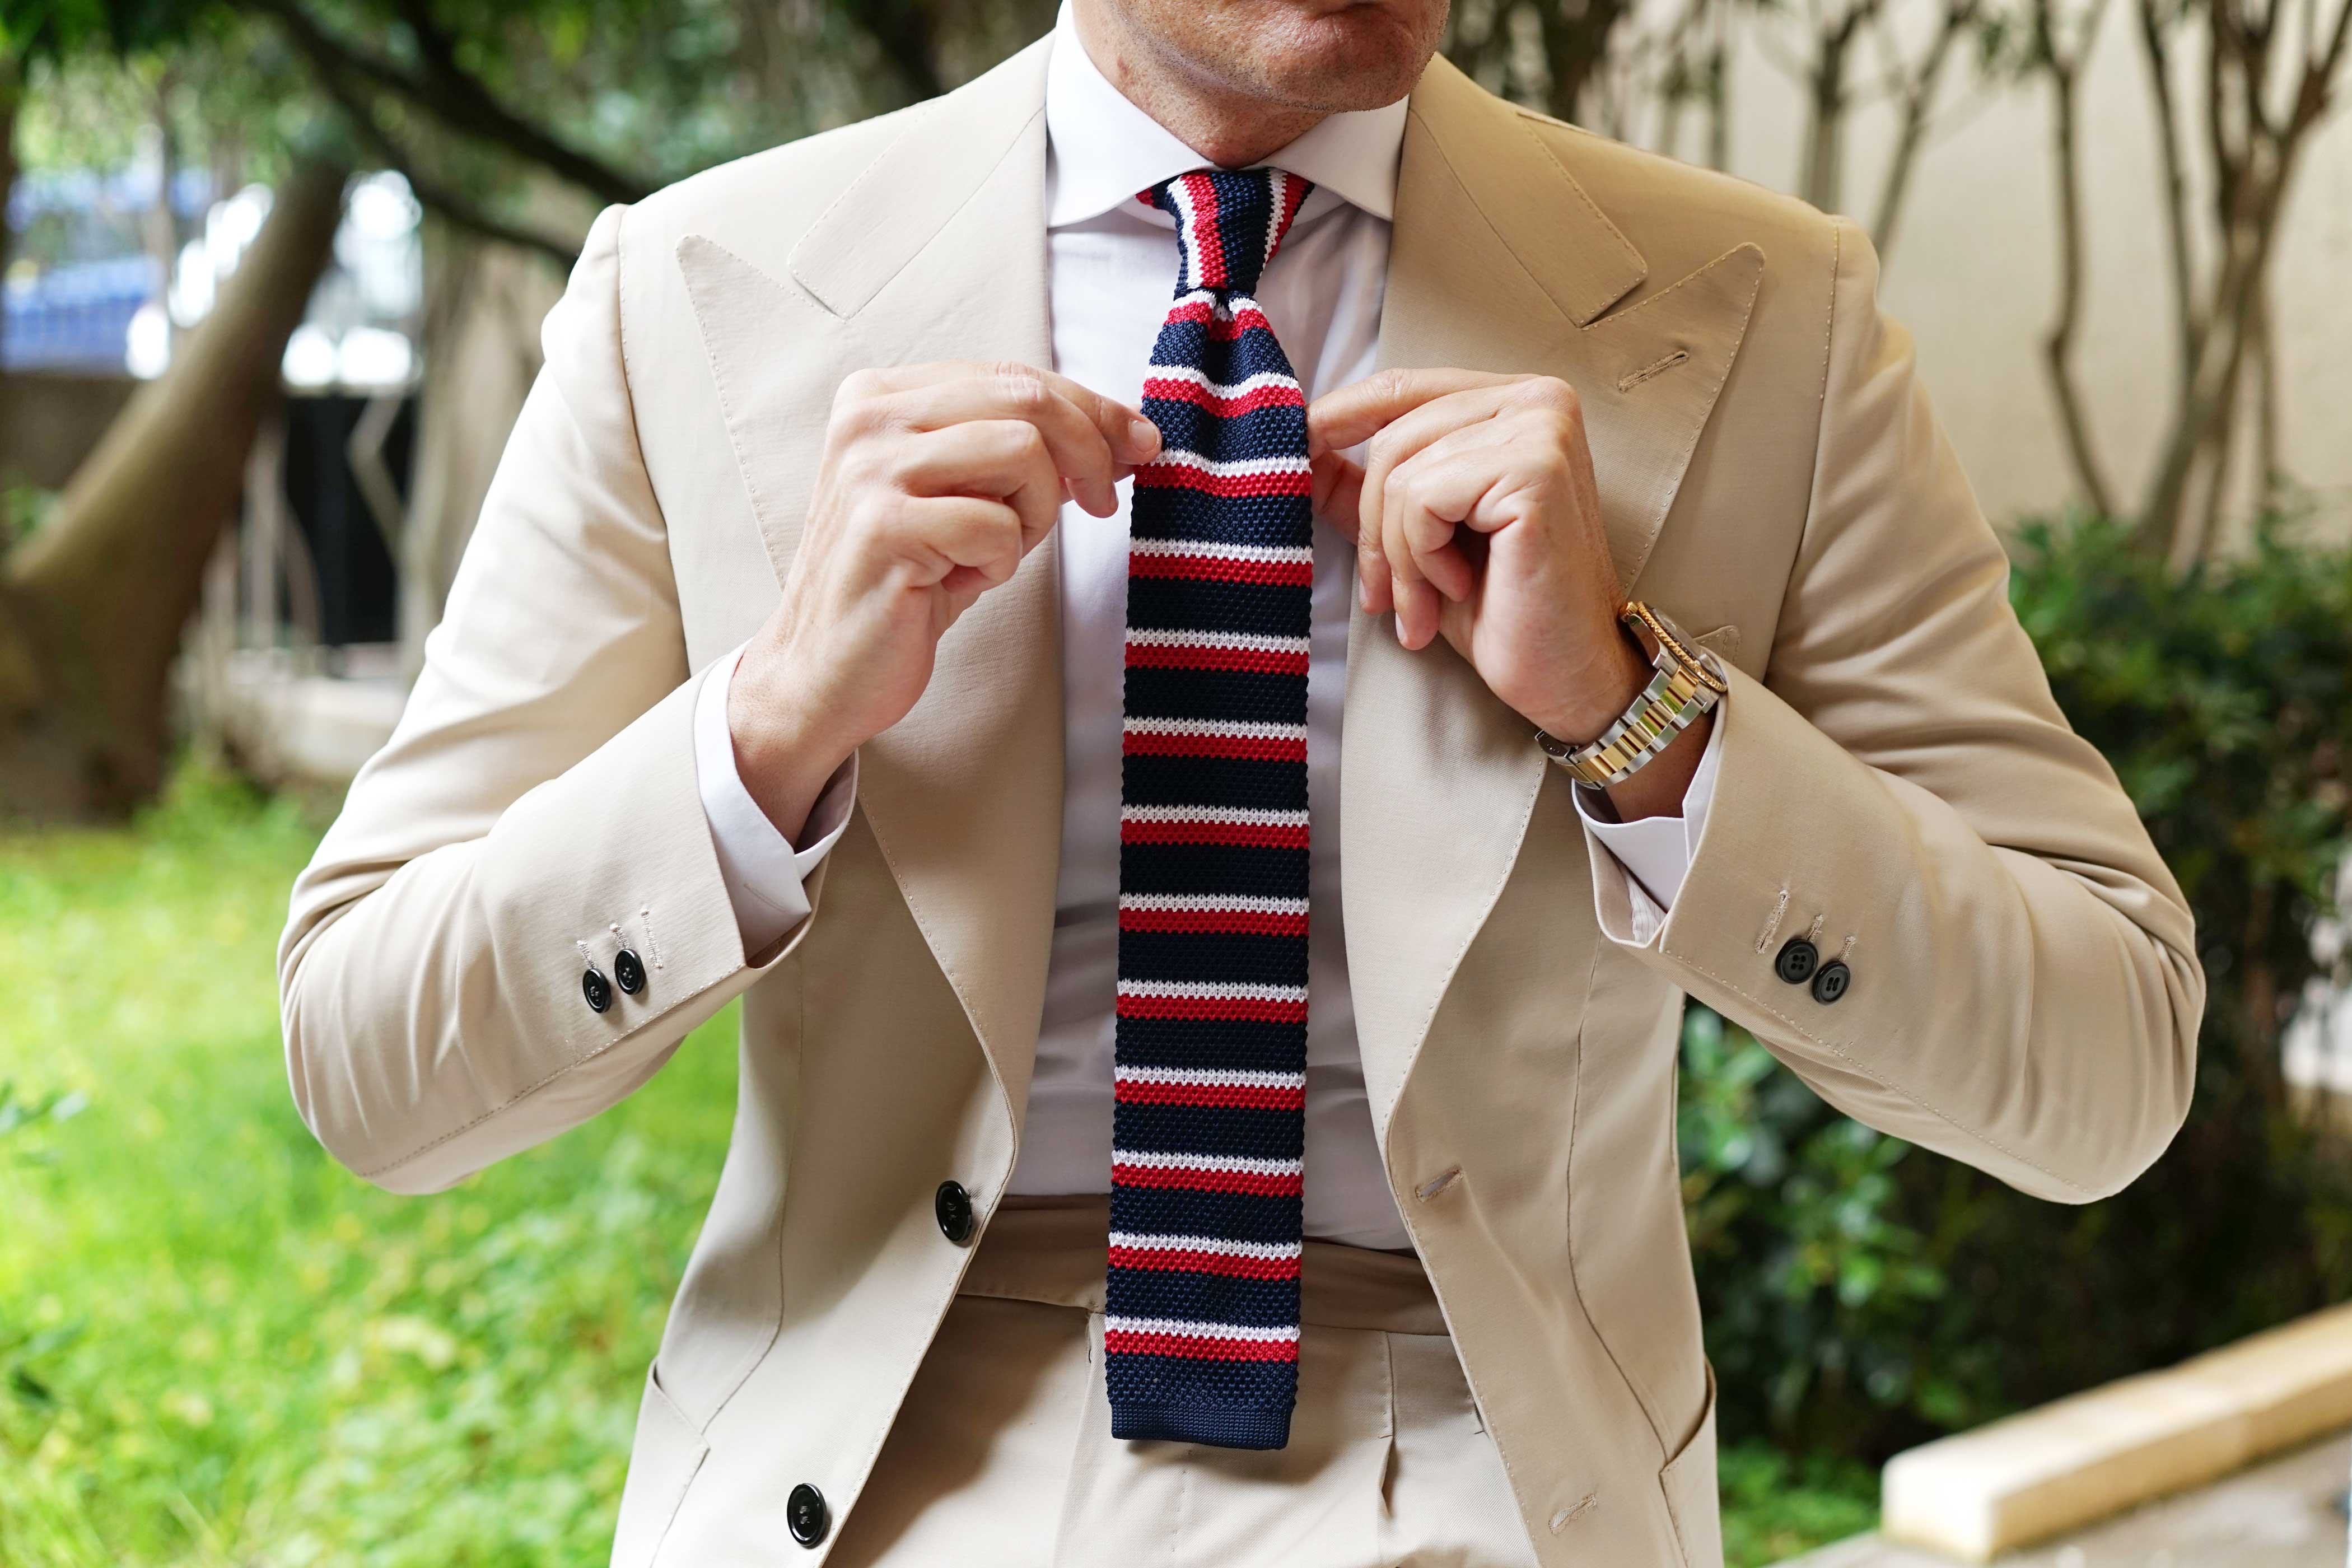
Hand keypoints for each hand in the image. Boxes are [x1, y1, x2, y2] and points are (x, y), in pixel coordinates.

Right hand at [731, 361, 1161, 838]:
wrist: (827, 670)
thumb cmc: (907, 584)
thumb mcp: (969, 499)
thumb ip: (1026, 454)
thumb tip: (1129, 435)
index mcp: (883, 395)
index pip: (1015, 374)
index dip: (1092, 409)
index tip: (1139, 445)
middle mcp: (869, 417)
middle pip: (1027, 399)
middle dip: (1088, 452)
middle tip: (1101, 504)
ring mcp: (870, 469)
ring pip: (1021, 452)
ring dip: (1037, 512)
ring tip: (998, 551)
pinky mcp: (883, 526)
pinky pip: (995, 525)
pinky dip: (1001, 561)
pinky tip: (960, 581)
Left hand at [1307, 369, 1704, 821]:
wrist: (1565, 676)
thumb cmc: (1500, 608)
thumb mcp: (1416, 536)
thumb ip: (1367, 485)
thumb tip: (1299, 444)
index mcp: (1513, 400)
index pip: (1400, 388)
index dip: (1338, 418)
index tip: (1296, 452)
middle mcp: (1538, 399)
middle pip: (1391, 435)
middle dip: (1374, 526)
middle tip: (1385, 595)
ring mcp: (1542, 428)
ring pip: (1401, 472)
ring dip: (1399, 555)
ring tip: (1425, 603)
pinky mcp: (1536, 469)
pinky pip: (1423, 499)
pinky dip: (1422, 559)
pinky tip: (1459, 587)